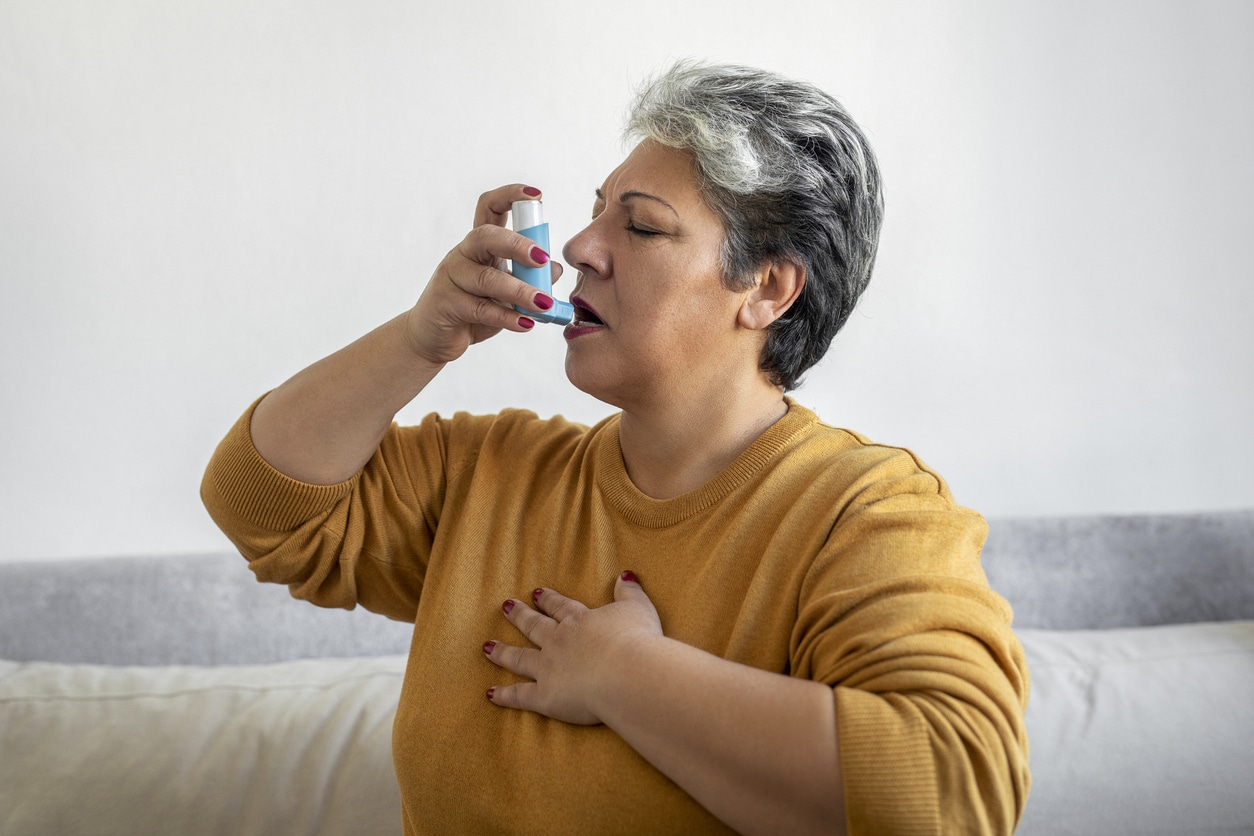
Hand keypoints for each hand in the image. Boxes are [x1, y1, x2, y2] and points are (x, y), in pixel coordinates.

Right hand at [403, 184, 564, 365]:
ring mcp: (452, 278)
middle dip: (516, 244)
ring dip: (520, 291)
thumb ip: (528, 278)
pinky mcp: (447, 304)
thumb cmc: (472, 310)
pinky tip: (526, 324)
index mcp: (479, 245)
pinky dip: (507, 317)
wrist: (433, 338)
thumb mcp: (505, 293)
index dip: (510, 195)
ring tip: (543, 303)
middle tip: (542, 257)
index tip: (536, 195)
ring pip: (487, 278)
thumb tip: (554, 268)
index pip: (489, 208)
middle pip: (486, 237)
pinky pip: (481, 309)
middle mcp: (463, 255)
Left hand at [483, 571, 661, 724]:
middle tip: (506, 607)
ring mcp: (548, 669)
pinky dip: (504, 695)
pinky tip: (489, 693)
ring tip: (487, 647)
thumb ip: (629, 592)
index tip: (536, 593)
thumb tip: (625, 574)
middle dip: (519, 616)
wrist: (628, 672)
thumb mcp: (638, 608)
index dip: (548, 600)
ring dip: (502, 652)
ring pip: (519, 658)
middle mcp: (558, 641)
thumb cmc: (637, 640)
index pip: (560, 607)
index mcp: (579, 621)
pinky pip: (520, 696)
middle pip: (534, 627)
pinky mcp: (545, 696)